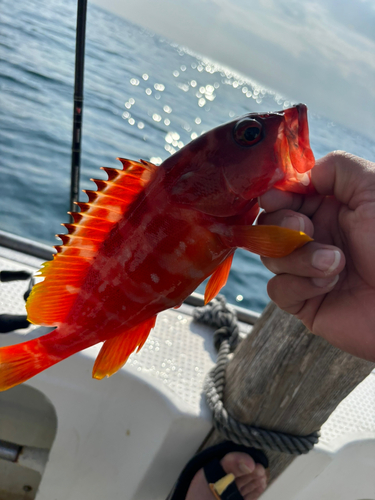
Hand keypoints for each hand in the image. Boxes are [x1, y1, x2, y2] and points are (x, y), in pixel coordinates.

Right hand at [258, 151, 374, 360]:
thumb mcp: (373, 188)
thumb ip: (336, 167)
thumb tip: (300, 176)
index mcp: (328, 209)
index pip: (284, 197)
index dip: (275, 196)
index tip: (275, 198)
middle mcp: (314, 237)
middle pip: (268, 226)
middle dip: (281, 224)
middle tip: (305, 228)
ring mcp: (306, 270)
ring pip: (270, 257)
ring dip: (299, 258)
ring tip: (336, 263)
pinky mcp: (303, 301)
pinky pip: (278, 289)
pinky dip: (298, 285)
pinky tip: (328, 285)